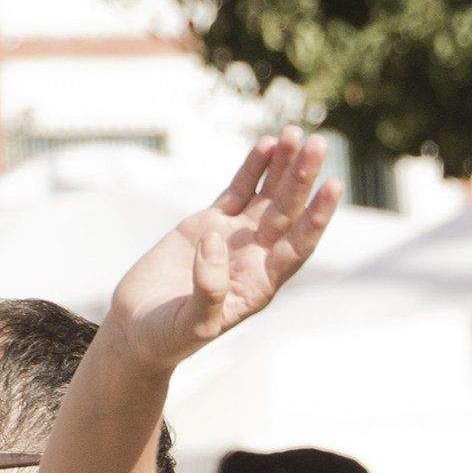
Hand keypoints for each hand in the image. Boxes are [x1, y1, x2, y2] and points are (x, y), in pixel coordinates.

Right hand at [106, 130, 343, 371]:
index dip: (316, 217)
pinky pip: (237, 191)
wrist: (138, 330)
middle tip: (318, 144)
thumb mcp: (191, 325)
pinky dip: (252, 169)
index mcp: (260, 284)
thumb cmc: (168, 338)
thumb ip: (208, 289)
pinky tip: (267, 146)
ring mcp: (233, 238)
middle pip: (287, 212)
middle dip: (302, 178)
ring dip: (282, 167)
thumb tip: (216, 239)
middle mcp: (255, 257)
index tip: (333, 187)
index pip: (298, 246)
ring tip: (294, 134)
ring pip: (266, 195)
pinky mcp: (208, 224)